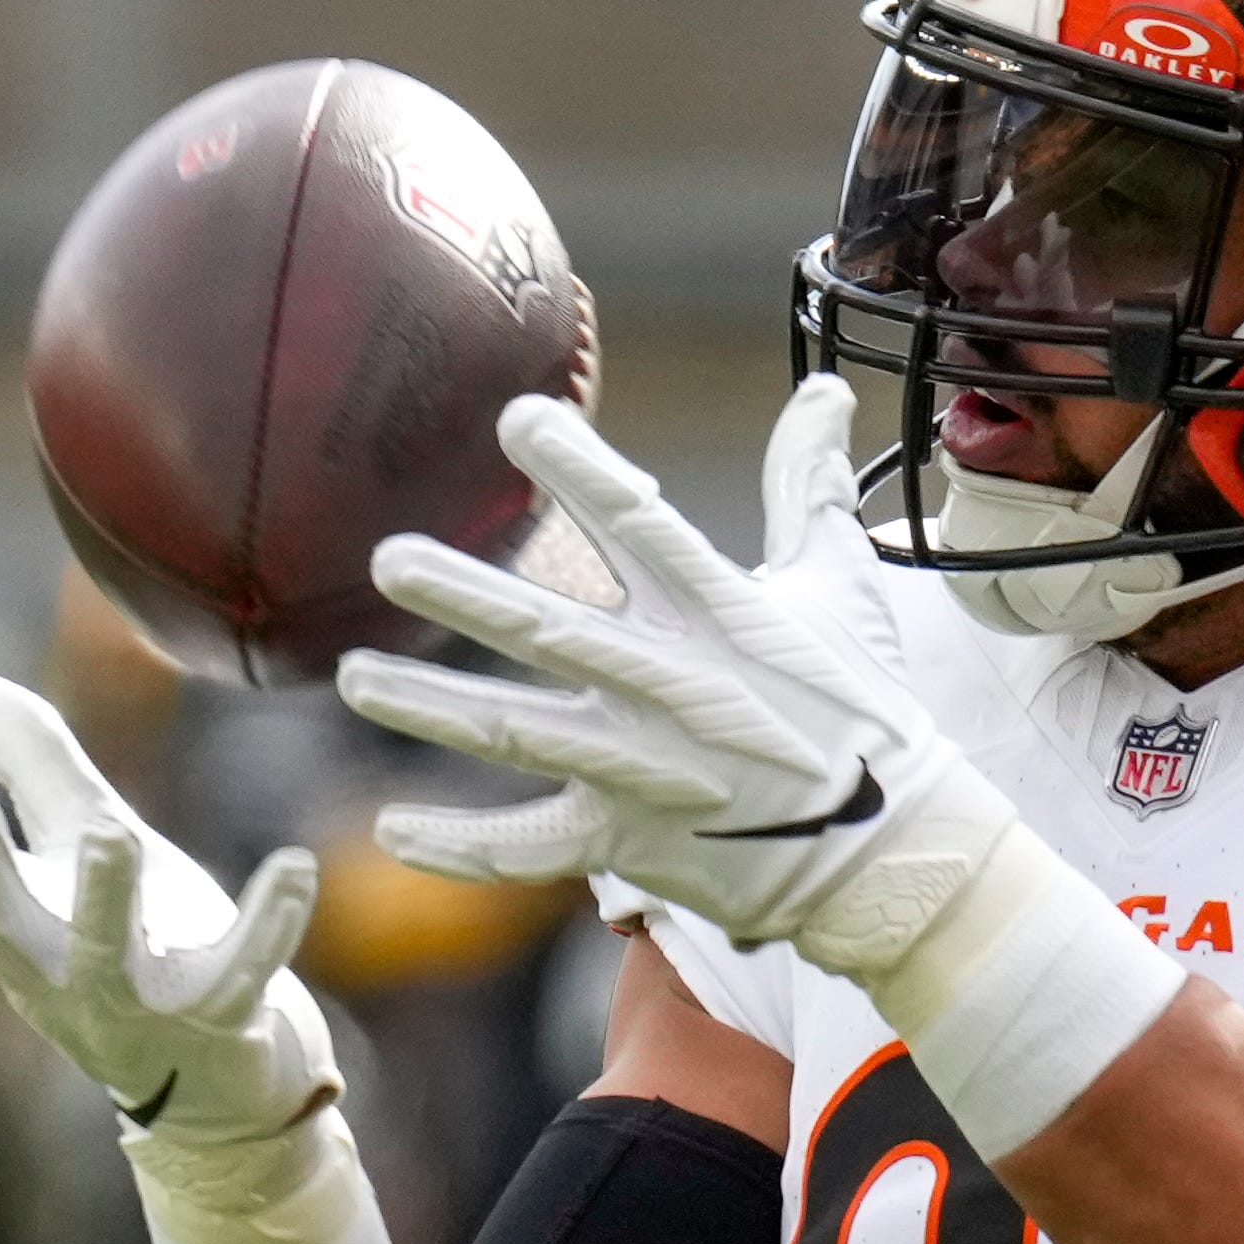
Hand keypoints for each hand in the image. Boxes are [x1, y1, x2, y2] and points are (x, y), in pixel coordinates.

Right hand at [0, 672, 337, 1142]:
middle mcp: (57, 971)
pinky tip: (296, 867)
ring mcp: (136, 1004)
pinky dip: (269, 925)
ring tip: (108, 833)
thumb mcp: (80, 840)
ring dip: (105, 898)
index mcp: (15, 926)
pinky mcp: (218, 1021)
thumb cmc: (141, 949)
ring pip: (108, 957)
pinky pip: (243, 974)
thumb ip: (24, 761)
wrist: (221, 1089)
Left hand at [336, 378, 1014, 976]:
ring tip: (352, 679)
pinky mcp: (629, 841)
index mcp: (723, 614)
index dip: (580, 472)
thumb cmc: (860, 710)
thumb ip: (811, 487)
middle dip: (468, 597)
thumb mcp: (842, 588)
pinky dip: (462, 847)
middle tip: (387, 559)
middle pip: (553, 633)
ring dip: (431, 710)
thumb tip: (823, 391)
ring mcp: (645, 770)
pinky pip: (530, 848)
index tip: (515, 420)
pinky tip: (390, 829)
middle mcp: (673, 686)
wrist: (890, 853)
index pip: (643, 527)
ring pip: (519, 734)